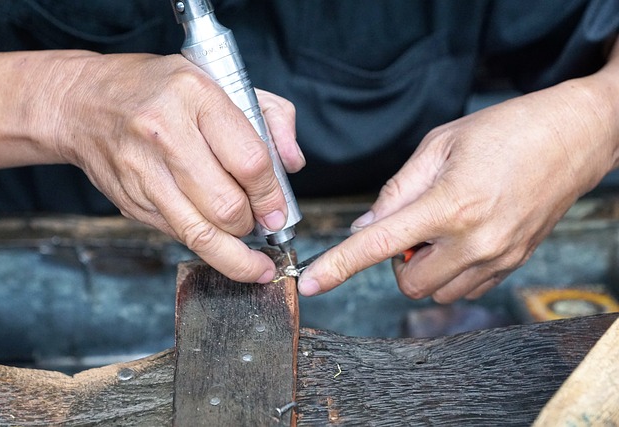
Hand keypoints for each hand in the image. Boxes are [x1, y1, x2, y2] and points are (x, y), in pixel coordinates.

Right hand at [0, 51, 303, 282]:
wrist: (83, 103)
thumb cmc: (160, 90)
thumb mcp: (221, 81)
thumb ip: (271, 116)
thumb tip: (293, 163)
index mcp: (195, 97)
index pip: (249, 162)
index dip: (272, 196)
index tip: (282, 213)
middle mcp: (166, 134)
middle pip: (226, 206)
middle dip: (254, 225)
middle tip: (264, 225)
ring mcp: (143, 172)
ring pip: (201, 234)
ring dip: (235, 254)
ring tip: (254, 261)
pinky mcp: (130, 202)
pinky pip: (179, 236)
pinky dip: (206, 246)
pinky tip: (220, 241)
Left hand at [298, 66, 618, 301]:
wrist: (573, 137)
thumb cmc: (506, 130)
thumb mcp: (439, 145)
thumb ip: (398, 190)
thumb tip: (366, 225)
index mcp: (450, 204)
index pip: (380, 245)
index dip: (339, 266)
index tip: (311, 283)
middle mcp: (475, 241)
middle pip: (408, 283)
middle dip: (395, 262)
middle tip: (410, 226)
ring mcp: (498, 257)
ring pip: (437, 292)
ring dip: (424, 268)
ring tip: (441, 229)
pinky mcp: (514, 264)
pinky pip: (467, 289)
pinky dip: (451, 272)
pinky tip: (460, 239)